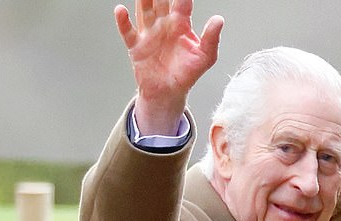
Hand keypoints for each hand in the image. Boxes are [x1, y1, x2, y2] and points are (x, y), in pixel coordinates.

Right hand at [115, 0, 223, 134]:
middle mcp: (163, 24)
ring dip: (143, 0)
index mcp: (181, 24)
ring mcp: (148, 33)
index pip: (181, 2)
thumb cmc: (188, 73)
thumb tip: (219, 19)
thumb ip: (212, 38)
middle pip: (160, 1)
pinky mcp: (136, 46)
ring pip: (144, 11)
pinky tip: (121, 10)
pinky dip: (123, 21)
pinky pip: (128, 31)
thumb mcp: (206, 56)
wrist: (169, 92)